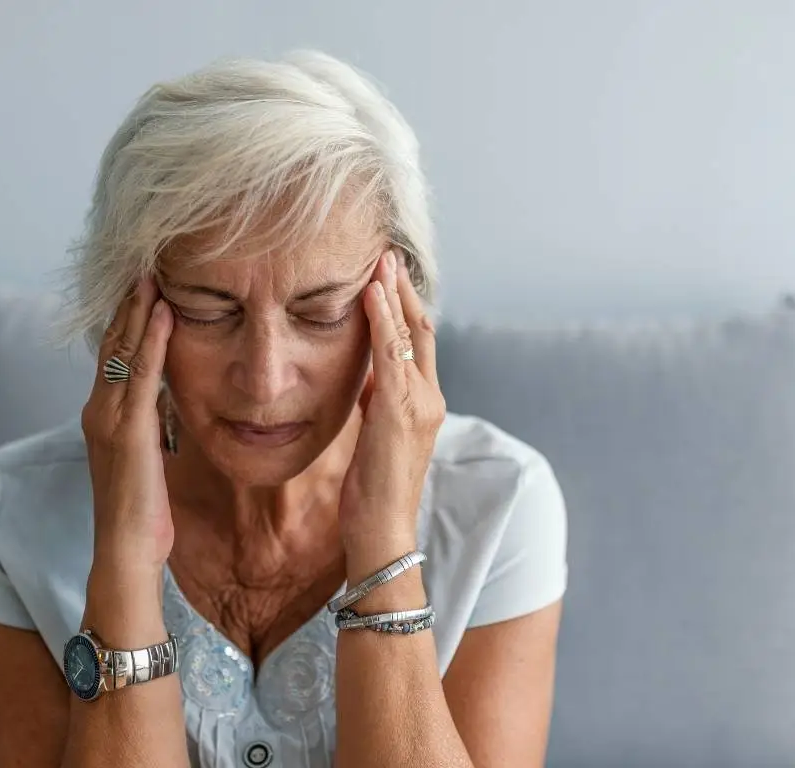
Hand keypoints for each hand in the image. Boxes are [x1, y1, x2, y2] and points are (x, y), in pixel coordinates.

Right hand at [79, 278, 174, 572]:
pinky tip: (164, 312)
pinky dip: (152, 340)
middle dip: (128, 304)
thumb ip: (149, 426)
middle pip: (113, 344)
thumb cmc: (142, 512)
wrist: (126, 550)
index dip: (126, 319)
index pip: (113, 356)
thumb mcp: (146, 458)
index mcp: (103, 416)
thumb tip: (163, 403)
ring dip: (139, 310)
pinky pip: (142, 375)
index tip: (142, 286)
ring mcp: (109, 419)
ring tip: (152, 274)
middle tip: (144, 263)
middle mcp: (98, 410)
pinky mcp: (127, 430)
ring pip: (123, 351)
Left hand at [339, 249, 444, 557]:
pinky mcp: (401, 411)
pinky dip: (383, 321)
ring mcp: (419, 404)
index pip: (419, 344)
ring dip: (393, 294)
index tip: (388, 277)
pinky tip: (370, 294)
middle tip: (388, 254)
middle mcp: (429, 399)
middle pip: (423, 329)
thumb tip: (366, 378)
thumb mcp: (374, 438)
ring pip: (411, 335)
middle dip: (404, 290)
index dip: (405, 308)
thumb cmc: (373, 493)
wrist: (383, 532)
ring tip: (380, 261)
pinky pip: (393, 354)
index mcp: (423, 405)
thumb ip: (376, 404)